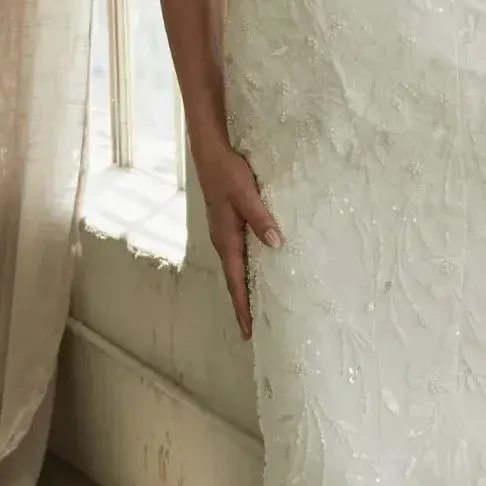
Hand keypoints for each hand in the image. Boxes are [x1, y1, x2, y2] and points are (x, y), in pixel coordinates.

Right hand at [195, 142, 282, 338]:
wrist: (210, 155)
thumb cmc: (228, 173)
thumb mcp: (247, 194)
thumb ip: (261, 218)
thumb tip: (276, 244)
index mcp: (226, 239)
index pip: (236, 281)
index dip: (242, 306)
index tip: (248, 330)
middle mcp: (223, 242)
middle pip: (234, 281)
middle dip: (242, 306)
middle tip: (253, 330)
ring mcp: (224, 235)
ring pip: (235, 270)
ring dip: (243, 291)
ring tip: (254, 310)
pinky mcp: (228, 226)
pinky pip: (237, 257)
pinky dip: (244, 272)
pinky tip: (255, 274)